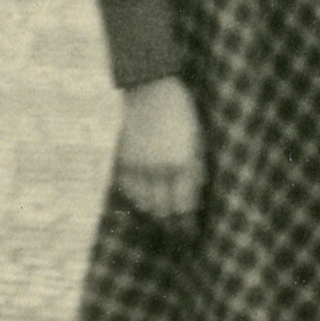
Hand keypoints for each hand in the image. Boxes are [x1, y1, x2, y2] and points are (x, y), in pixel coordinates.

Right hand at [113, 77, 203, 225]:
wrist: (148, 87)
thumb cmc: (180, 110)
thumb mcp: (198, 136)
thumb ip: (197, 166)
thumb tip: (198, 193)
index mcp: (182, 162)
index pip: (184, 206)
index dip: (187, 224)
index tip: (192, 233)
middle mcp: (158, 169)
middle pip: (164, 210)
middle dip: (172, 224)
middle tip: (179, 232)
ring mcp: (137, 166)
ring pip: (145, 204)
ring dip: (156, 213)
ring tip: (164, 218)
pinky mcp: (121, 161)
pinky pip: (128, 191)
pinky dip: (138, 199)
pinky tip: (146, 200)